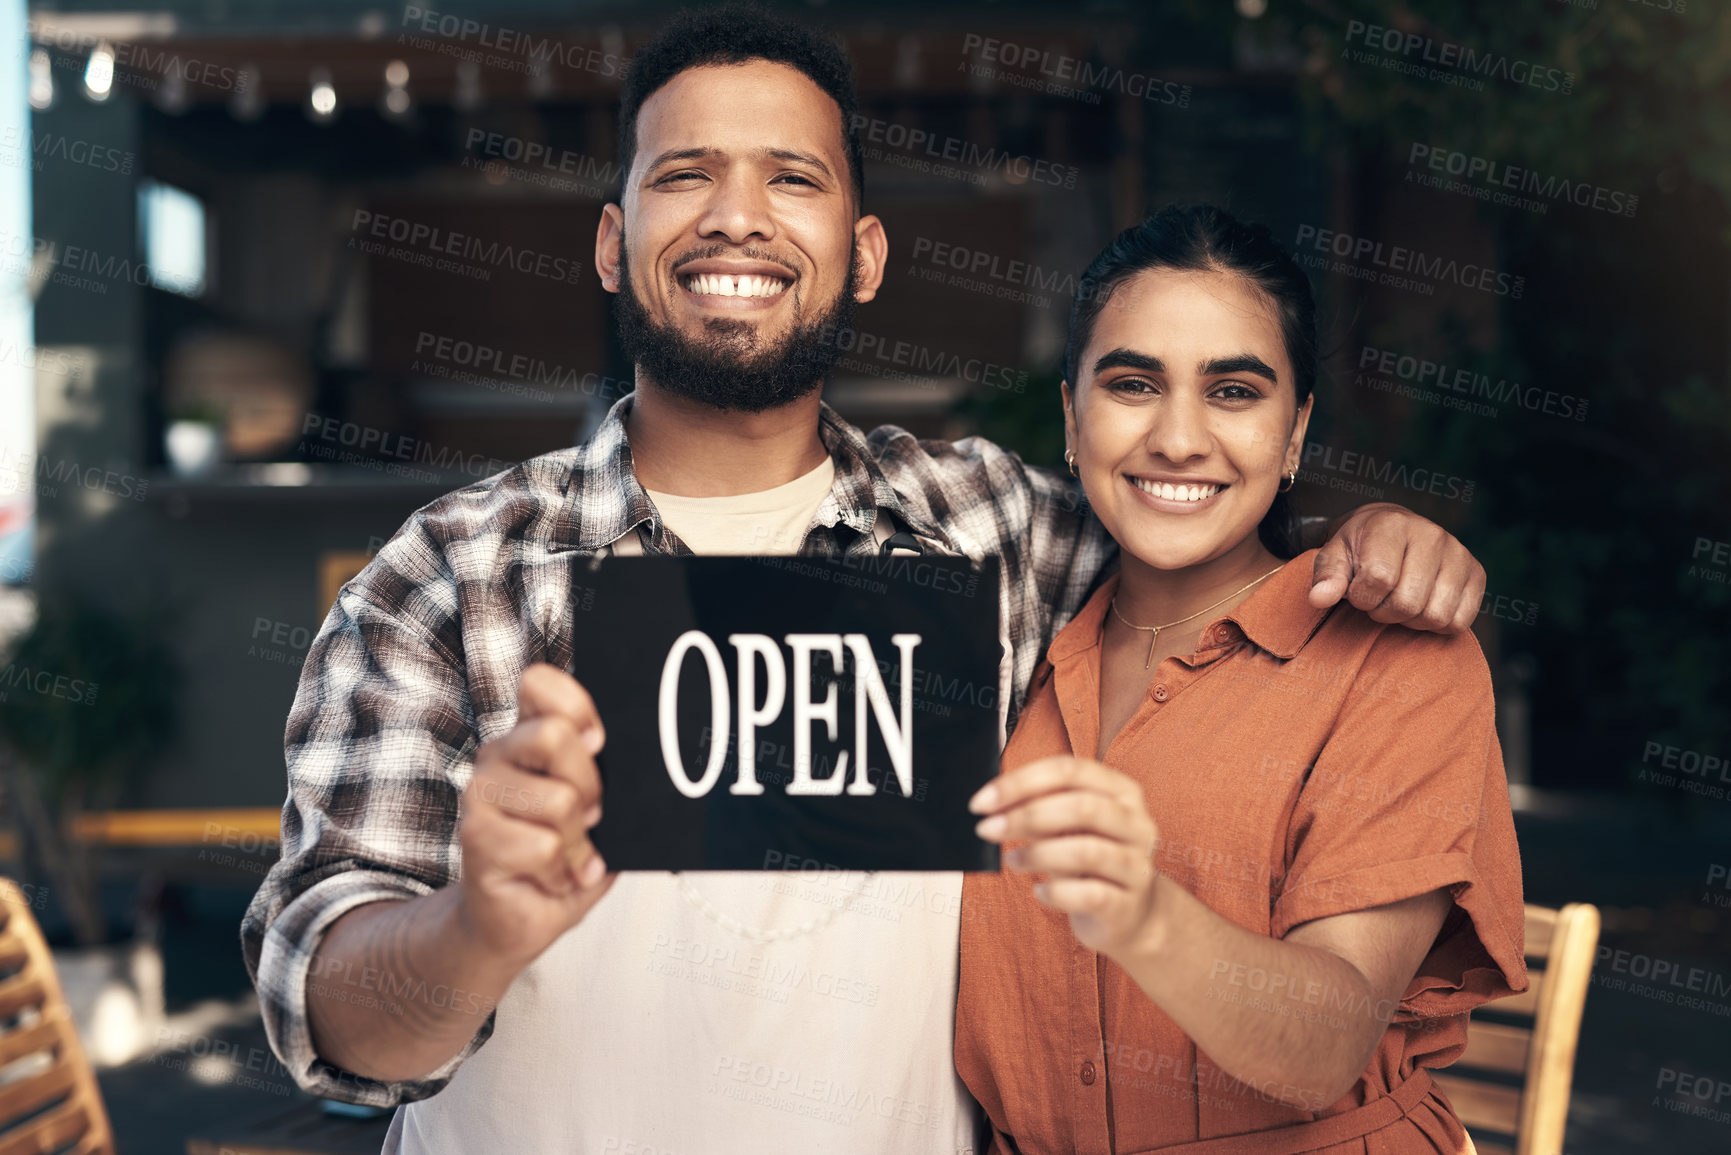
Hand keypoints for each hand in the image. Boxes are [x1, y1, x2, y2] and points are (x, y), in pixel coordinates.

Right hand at [456, 663, 612, 968]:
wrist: (519, 920)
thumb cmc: (563, 859)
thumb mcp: (600, 811)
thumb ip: (611, 777)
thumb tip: (651, 761)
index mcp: (529, 736)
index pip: (539, 682)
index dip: (576, 705)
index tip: (599, 742)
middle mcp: (498, 755)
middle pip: (555, 736)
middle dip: (590, 784)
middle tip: (590, 816)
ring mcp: (480, 794)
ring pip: (558, 799)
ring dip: (579, 841)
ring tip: (569, 856)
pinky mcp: (474, 836)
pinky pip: (544, 845)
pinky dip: (562, 870)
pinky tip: (552, 877)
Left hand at [970, 756, 1161, 959]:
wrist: (1129, 915)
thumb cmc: (1090, 863)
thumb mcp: (1065, 829)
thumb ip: (1038, 812)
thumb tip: (994, 808)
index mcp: (1122, 791)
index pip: (1070, 771)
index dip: (1021, 782)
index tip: (982, 802)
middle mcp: (1138, 824)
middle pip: (1082, 806)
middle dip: (1025, 816)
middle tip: (987, 830)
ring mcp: (1138, 865)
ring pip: (1085, 851)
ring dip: (1037, 855)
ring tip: (1013, 861)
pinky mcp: (1128, 905)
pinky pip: (1089, 895)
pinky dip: (1056, 892)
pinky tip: (1040, 892)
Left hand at [1308, 503, 1484, 632]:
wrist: (1393, 531)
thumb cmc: (1359, 548)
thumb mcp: (1334, 556)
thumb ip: (1326, 577)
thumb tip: (1319, 599)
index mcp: (1392, 525)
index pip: (1379, 579)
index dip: (1362, 597)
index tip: (1357, 591)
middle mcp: (1432, 534)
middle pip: (1407, 603)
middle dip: (1383, 611)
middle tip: (1377, 599)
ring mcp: (1459, 553)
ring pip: (1434, 616)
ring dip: (1409, 621)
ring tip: (1398, 601)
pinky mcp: (1477, 574)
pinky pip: (1458, 622)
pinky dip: (1435, 625)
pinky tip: (1421, 606)